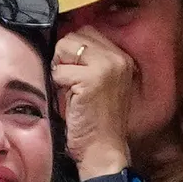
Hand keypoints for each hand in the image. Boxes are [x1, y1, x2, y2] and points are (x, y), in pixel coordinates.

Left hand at [53, 26, 137, 175]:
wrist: (104, 149)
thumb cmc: (97, 120)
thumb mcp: (101, 83)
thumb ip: (91, 60)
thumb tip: (64, 40)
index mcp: (124, 58)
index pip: (87, 32)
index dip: (73, 51)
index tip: (78, 74)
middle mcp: (119, 59)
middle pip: (74, 37)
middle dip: (65, 58)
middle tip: (75, 84)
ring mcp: (107, 67)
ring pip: (64, 49)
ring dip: (61, 71)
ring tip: (74, 91)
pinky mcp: (92, 79)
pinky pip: (59, 70)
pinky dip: (59, 86)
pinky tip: (72, 100)